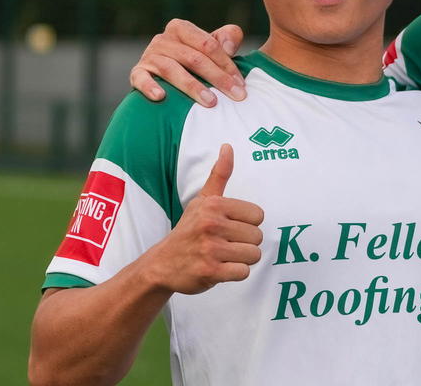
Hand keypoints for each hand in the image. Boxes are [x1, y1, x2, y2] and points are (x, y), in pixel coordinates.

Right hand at [130, 19, 247, 106]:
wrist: (164, 76)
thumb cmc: (195, 59)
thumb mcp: (212, 46)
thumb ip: (228, 38)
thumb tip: (229, 46)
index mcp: (181, 28)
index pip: (208, 45)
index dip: (227, 64)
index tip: (241, 84)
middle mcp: (162, 39)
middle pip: (194, 58)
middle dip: (218, 78)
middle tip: (236, 96)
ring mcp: (148, 56)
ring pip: (172, 70)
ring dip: (193, 87)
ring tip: (211, 102)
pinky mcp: (137, 73)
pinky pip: (141, 79)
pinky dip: (149, 87)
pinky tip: (160, 97)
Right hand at [142, 144, 263, 294]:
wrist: (162, 264)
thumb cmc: (189, 230)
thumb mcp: (202, 200)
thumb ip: (219, 175)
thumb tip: (228, 146)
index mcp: (214, 205)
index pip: (258, 215)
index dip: (247, 224)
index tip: (229, 227)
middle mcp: (212, 225)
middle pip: (258, 236)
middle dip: (245, 243)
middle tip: (225, 244)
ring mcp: (211, 249)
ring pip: (254, 255)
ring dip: (241, 259)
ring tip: (223, 256)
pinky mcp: (211, 271)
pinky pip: (243, 272)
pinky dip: (235, 273)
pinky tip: (220, 268)